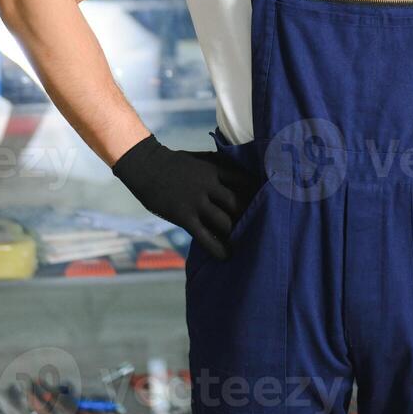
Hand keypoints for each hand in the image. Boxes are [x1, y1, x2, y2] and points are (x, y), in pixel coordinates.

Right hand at [111, 135, 262, 260]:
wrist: (146, 167)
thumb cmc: (176, 163)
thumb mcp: (202, 158)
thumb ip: (221, 165)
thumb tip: (243, 170)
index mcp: (215, 169)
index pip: (246, 181)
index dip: (257, 193)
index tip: (266, 202)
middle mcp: (209, 185)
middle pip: (239, 204)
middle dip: (249, 216)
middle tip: (256, 226)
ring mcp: (196, 201)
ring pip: (225, 222)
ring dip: (235, 233)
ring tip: (242, 242)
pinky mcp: (184, 216)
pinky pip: (205, 237)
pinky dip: (218, 249)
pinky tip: (226, 255)